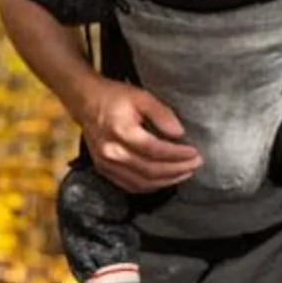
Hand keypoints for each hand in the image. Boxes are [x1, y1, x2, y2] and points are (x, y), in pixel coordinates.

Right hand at [79, 81, 200, 191]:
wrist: (86, 102)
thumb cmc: (114, 97)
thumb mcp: (141, 96)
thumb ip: (162, 114)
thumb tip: (180, 133)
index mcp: (121, 131)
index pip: (155, 150)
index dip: (177, 154)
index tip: (194, 152)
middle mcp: (112, 151)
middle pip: (150, 170)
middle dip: (177, 169)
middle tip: (195, 164)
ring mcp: (106, 164)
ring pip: (142, 182)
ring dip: (167, 181)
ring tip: (184, 173)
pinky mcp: (104, 170)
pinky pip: (130, 185)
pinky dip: (151, 186)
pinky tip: (164, 179)